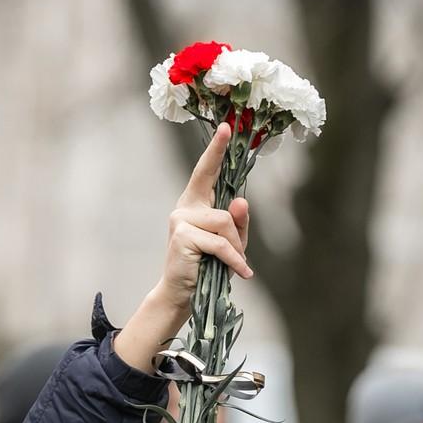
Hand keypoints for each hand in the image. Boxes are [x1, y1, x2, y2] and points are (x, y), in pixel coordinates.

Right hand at [115, 123, 252, 373]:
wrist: (182, 294)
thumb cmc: (207, 267)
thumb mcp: (229, 243)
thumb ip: (237, 222)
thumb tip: (240, 201)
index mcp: (195, 203)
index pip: (206, 171)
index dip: (216, 150)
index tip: (227, 127)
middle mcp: (185, 207)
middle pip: (225, 208)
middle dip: (238, 229)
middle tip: (240, 254)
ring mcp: (180, 220)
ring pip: (225, 224)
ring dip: (236, 249)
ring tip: (235, 265)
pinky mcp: (182, 236)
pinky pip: (220, 243)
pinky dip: (234, 259)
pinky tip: (242, 274)